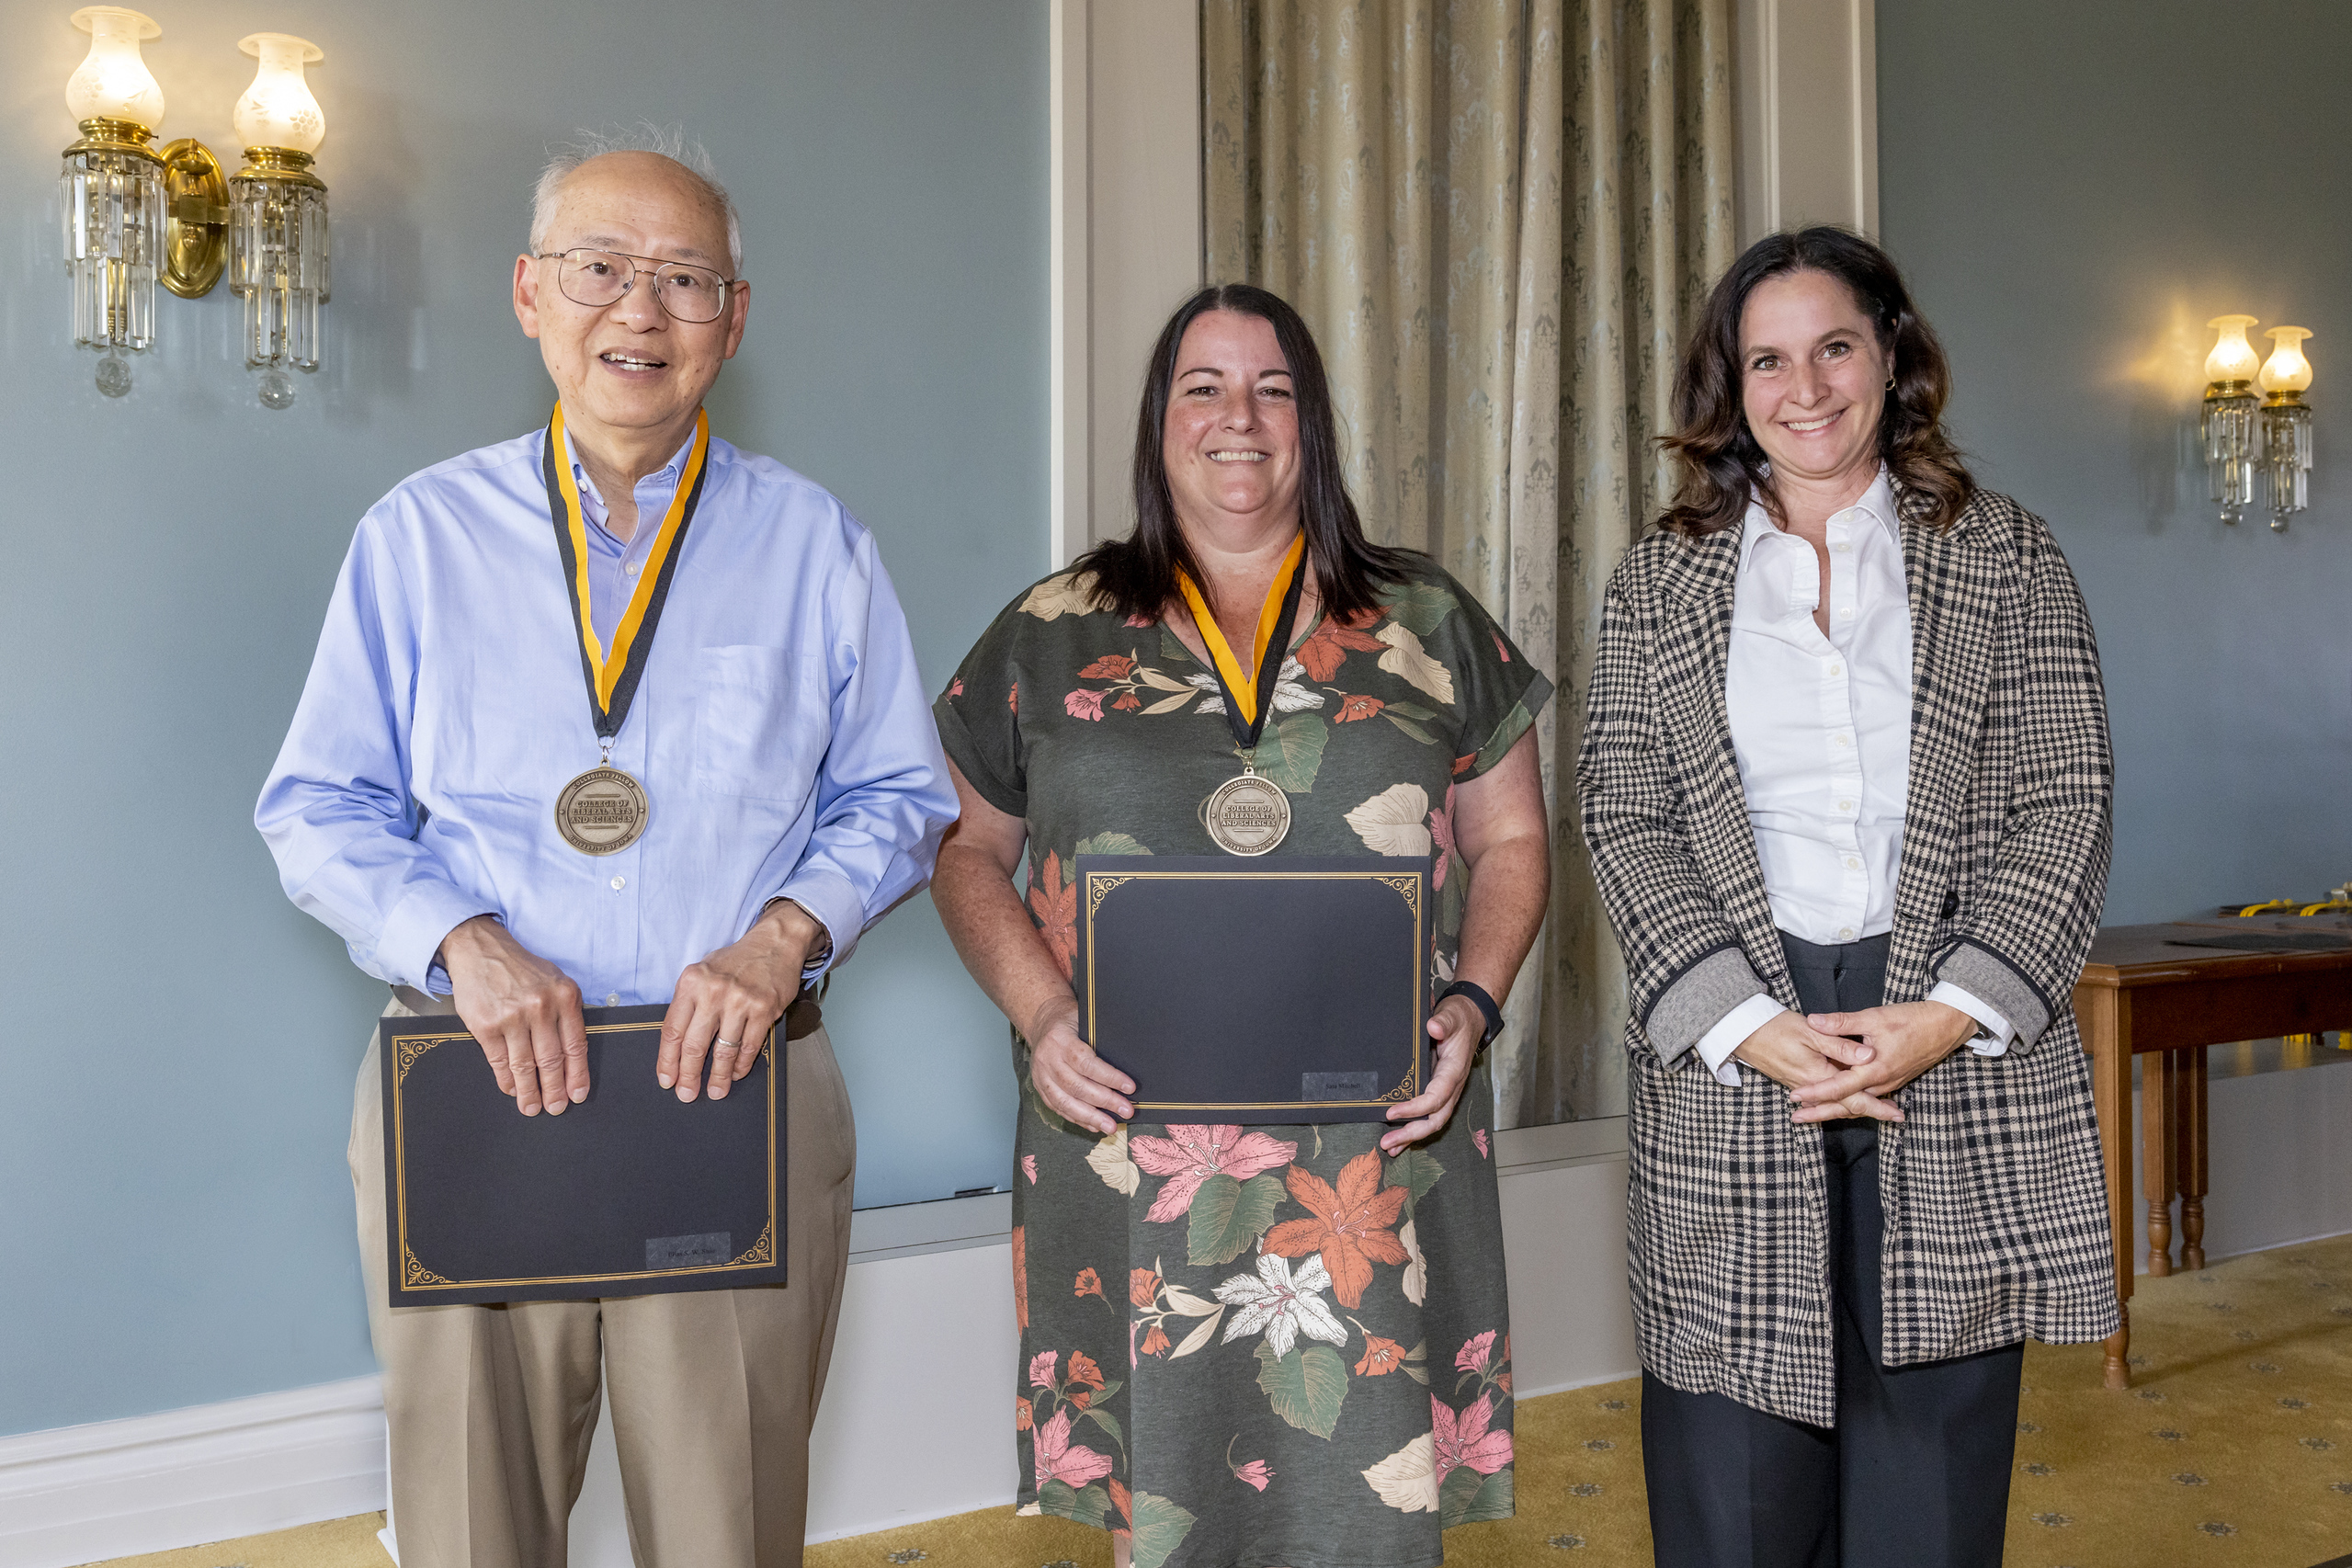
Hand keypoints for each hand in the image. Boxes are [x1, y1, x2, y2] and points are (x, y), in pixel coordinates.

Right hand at [440, 915, 588, 1116]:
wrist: (481, 950)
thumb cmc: (521, 969)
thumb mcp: (555, 981)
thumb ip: (566, 1013)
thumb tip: (573, 1057)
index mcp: (564, 997)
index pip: (575, 1046)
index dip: (577, 1075)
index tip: (578, 1095)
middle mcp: (541, 1007)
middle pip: (551, 1060)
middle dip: (555, 1090)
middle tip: (555, 1108)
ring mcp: (512, 1017)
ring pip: (525, 1065)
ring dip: (529, 1091)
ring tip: (532, 1107)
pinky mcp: (486, 1025)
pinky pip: (499, 1061)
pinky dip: (506, 1079)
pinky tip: (511, 1089)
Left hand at [659, 901, 819, 1102]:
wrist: (774, 944)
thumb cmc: (735, 962)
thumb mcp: (702, 973)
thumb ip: (689, 1003)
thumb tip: (677, 1045)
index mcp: (691, 982)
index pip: (672, 1029)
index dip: (667, 1060)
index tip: (667, 1079)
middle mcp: (713, 991)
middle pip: (694, 1045)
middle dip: (688, 1075)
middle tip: (687, 1094)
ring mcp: (740, 1001)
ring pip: (723, 1050)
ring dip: (718, 1077)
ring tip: (715, 1091)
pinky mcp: (764, 1009)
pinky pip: (749, 1046)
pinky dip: (742, 1064)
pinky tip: (737, 1073)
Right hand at [1025, 994, 1133, 1135]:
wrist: (1042, 1021)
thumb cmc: (1071, 1020)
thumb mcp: (1085, 1020)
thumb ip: (1100, 1040)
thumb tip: (1129, 1063)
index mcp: (1060, 1040)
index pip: (1085, 1062)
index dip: (1109, 1077)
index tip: (1130, 1087)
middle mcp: (1047, 1059)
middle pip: (1077, 1086)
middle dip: (1105, 1101)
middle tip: (1127, 1111)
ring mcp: (1041, 1076)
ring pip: (1065, 1102)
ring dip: (1091, 1117)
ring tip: (1111, 1127)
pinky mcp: (1040, 1088)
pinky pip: (1058, 1108)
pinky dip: (1078, 1118)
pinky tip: (1094, 1125)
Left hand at [1381, 994, 1482, 1153]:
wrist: (1469, 1019)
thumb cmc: (1459, 1018)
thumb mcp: (1451, 1015)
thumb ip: (1443, 1021)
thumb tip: (1434, 1027)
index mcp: (1453, 1072)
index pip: (1435, 1098)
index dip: (1414, 1108)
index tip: (1391, 1113)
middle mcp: (1451, 1087)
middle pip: (1435, 1119)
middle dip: (1411, 1133)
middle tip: (1387, 1142)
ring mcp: (1445, 1092)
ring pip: (1431, 1122)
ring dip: (1411, 1136)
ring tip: (1389, 1147)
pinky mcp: (1438, 1091)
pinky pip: (1427, 1115)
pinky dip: (1413, 1128)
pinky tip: (1398, 1138)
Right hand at [1731, 1009, 1897, 1123]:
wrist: (1742, 1031)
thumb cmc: (1775, 1027)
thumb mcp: (1811, 1032)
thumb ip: (1840, 1044)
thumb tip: (1868, 1055)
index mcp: (1818, 1075)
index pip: (1854, 1097)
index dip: (1877, 1106)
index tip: (1897, 1113)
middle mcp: (1811, 1087)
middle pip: (1846, 1105)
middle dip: (1872, 1111)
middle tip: (1896, 1117)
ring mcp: (1801, 1086)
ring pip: (1834, 1103)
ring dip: (1855, 1107)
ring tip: (1878, 1110)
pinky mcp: (1796, 1080)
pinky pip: (1822, 1098)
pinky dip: (1837, 1101)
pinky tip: (1845, 1100)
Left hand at [1788, 1001, 1977, 1122]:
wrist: (1947, 1026)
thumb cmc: (1912, 1020)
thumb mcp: (1873, 1017)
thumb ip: (1841, 1023)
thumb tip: (1812, 1021)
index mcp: (1874, 1070)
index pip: (1838, 1088)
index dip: (1815, 1093)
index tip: (1794, 1098)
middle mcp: (1882, 1083)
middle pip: (1847, 1104)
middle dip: (1821, 1112)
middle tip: (1796, 1119)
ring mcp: (1890, 1084)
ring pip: (1858, 1102)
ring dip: (1836, 1108)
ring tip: (1812, 1112)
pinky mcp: (1894, 1079)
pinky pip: (1869, 1097)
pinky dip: (1852, 1101)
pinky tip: (1841, 1102)